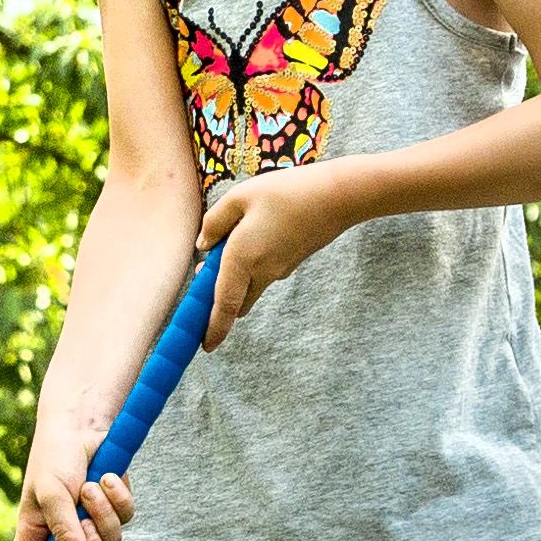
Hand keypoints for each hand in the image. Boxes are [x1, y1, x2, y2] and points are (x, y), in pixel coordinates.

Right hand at [2, 455, 140, 540]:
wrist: (85, 424)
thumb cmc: (56, 455)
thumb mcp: (52, 492)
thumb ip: (63, 528)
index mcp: (36, 533)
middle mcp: (63, 534)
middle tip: (85, 524)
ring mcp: (91, 522)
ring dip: (103, 512)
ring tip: (91, 485)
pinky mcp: (115, 508)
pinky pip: (126, 518)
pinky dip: (119, 497)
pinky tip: (108, 477)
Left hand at [193, 165, 348, 344]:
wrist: (337, 198)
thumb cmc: (287, 192)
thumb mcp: (240, 197)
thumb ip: (214, 223)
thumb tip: (203, 246)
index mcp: (242, 259)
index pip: (224, 306)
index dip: (214, 328)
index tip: (206, 347)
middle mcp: (261, 273)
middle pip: (235, 302)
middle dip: (218, 300)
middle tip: (204, 272)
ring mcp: (279, 271)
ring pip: (249, 286)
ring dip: (234, 277)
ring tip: (228, 238)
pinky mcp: (291, 263)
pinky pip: (263, 272)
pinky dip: (250, 265)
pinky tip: (252, 233)